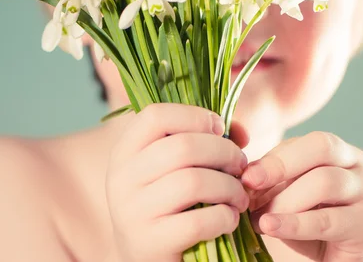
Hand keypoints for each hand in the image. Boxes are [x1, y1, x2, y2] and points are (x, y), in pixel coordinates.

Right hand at [104, 104, 249, 261]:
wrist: (148, 259)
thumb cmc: (171, 204)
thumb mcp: (177, 168)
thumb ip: (205, 140)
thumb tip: (240, 132)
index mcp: (126, 152)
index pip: (155, 115)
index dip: (195, 116)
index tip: (219, 129)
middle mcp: (122, 178)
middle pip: (184, 146)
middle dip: (225, 152)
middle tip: (240, 165)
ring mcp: (132, 212)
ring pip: (194, 182)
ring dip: (229, 187)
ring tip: (239, 196)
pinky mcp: (149, 243)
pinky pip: (199, 221)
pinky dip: (225, 217)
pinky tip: (229, 219)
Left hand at [241, 131, 362, 261]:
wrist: (361, 260)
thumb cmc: (323, 225)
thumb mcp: (298, 197)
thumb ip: (278, 183)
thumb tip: (244, 177)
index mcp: (341, 153)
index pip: (304, 142)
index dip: (272, 158)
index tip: (244, 178)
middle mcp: (358, 166)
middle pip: (321, 146)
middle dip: (280, 164)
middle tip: (248, 183)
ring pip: (324, 182)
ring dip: (284, 200)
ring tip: (261, 218)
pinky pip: (325, 220)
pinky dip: (293, 223)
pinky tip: (270, 227)